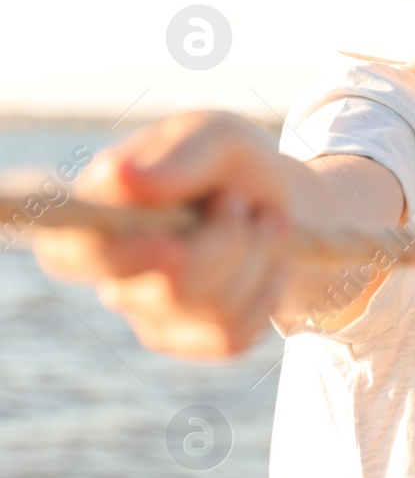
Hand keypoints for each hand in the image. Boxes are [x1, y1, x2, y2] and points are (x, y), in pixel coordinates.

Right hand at [33, 113, 292, 357]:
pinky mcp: (188, 339)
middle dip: (225, 244)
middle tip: (238, 201)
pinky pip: (230, 337)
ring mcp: (150, 312)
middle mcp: (114, 272)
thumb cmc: (233, 165)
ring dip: (256, 258)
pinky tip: (271, 260)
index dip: (109, 258)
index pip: (67, 253)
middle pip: (165, 289)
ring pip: (209, 311)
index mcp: (100, 215)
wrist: (284, 206)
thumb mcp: (219, 138)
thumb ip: (177, 154)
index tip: (170, 243)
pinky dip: (266, 293)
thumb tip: (118, 179)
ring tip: (265, 222)